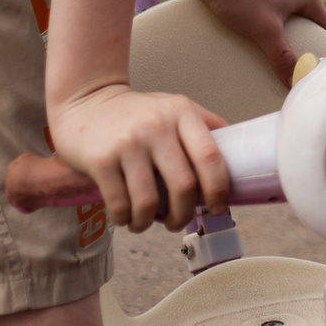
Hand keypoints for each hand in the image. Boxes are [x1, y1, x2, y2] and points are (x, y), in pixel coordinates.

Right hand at [48, 82, 229, 232]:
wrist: (84, 102)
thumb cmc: (136, 112)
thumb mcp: (174, 107)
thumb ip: (205, 125)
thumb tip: (241, 153)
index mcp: (182, 113)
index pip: (211, 157)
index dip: (219, 189)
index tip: (218, 208)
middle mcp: (157, 127)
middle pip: (184, 186)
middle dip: (183, 214)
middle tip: (177, 222)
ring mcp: (128, 144)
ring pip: (149, 202)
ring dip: (149, 222)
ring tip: (146, 223)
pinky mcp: (100, 160)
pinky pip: (119, 204)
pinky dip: (125, 219)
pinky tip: (125, 216)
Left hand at [186, 0, 325, 81]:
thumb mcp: (265, 29)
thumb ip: (282, 57)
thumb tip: (293, 84)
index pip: (325, 29)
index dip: (322, 50)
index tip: (312, 71)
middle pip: (303, 28)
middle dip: (295, 49)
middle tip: (286, 73)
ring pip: (281, 23)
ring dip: (274, 41)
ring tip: (263, 63)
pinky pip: (262, 18)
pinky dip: (258, 32)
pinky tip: (245, 46)